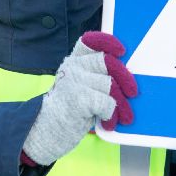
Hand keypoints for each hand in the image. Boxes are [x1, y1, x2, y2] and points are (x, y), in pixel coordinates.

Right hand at [21, 32, 137, 165]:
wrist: (43, 133)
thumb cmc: (67, 112)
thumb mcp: (78, 87)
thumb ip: (95, 77)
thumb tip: (125, 77)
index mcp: (73, 62)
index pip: (90, 41)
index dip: (108, 42)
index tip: (121, 51)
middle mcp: (73, 68)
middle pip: (109, 63)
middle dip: (126, 78)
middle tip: (132, 92)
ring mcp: (75, 82)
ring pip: (111, 87)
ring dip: (120, 105)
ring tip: (122, 117)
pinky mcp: (79, 98)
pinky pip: (108, 103)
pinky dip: (111, 116)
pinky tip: (107, 123)